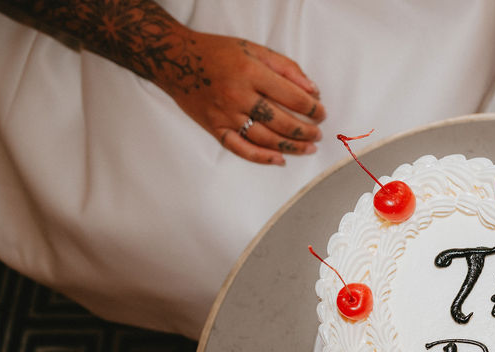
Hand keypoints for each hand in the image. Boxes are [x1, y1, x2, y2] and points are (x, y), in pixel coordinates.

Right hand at [156, 29, 325, 165]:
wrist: (174, 59)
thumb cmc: (217, 52)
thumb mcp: (254, 48)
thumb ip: (286, 67)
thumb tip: (312, 90)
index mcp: (251, 73)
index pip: (292, 97)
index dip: (312, 108)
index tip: (321, 113)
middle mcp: (238, 96)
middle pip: (281, 122)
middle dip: (305, 131)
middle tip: (318, 134)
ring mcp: (225, 115)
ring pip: (265, 139)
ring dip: (291, 147)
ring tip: (308, 148)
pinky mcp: (214, 128)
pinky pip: (240, 149)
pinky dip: (262, 158)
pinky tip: (279, 160)